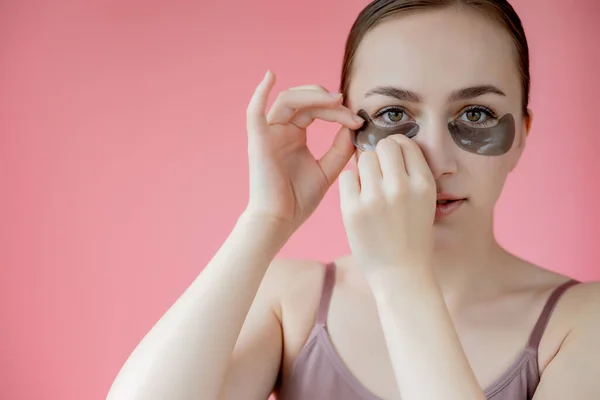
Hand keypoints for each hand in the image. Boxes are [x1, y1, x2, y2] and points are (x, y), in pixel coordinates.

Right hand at [244, 71, 363, 232]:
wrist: (280, 221)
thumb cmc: (299, 201)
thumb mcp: (328, 171)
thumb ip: (340, 149)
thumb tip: (353, 127)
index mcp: (295, 136)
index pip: (316, 110)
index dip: (337, 111)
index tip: (357, 121)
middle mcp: (280, 131)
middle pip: (303, 101)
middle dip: (328, 101)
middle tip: (347, 107)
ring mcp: (268, 134)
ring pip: (288, 101)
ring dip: (311, 95)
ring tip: (334, 100)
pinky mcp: (258, 140)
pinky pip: (254, 111)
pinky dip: (260, 91)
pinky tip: (270, 76)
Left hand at [339, 134, 435, 275]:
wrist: (400, 274)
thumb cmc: (411, 236)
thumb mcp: (424, 202)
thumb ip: (411, 174)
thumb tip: (387, 146)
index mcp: (423, 184)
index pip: (405, 144)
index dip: (396, 149)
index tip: (392, 163)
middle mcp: (401, 188)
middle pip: (383, 147)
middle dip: (378, 156)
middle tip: (377, 175)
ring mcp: (376, 199)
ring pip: (363, 159)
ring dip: (363, 170)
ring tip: (369, 190)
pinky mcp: (353, 210)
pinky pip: (346, 177)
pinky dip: (350, 184)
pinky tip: (357, 199)